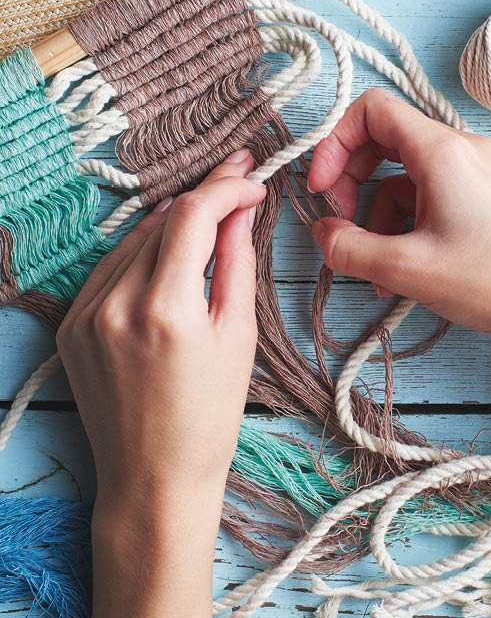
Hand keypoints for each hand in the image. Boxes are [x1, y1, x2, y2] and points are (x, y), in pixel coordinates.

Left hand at [57, 150, 265, 617]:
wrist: (154, 479)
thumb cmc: (209, 416)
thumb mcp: (238, 336)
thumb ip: (236, 263)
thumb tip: (240, 212)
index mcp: (165, 309)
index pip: (193, 214)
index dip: (226, 187)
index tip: (251, 179)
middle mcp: (116, 304)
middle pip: (163, 220)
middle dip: (204, 195)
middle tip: (238, 179)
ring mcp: (86, 314)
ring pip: (135, 239)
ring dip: (173, 221)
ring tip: (208, 212)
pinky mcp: (71, 325)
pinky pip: (110, 267)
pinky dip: (141, 250)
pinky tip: (167, 248)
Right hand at [308, 89, 490, 351]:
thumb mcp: (405, 268)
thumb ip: (348, 246)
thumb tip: (322, 233)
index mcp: (441, 151)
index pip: (372, 110)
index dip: (334, 142)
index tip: (321, 186)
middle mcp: (462, 149)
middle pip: (385, 141)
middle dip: (353, 180)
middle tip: (340, 223)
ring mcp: (478, 172)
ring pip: (407, 176)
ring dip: (379, 215)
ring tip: (377, 269)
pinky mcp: (487, 196)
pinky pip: (432, 195)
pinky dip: (408, 224)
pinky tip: (404, 269)